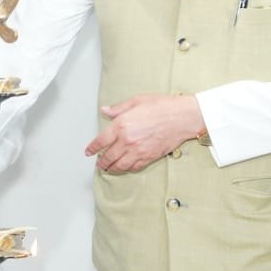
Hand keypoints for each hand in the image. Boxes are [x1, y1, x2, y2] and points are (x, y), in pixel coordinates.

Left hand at [85, 94, 203, 173]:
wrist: (182, 117)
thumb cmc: (162, 106)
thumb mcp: (136, 101)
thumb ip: (118, 108)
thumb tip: (105, 110)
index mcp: (122, 125)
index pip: (101, 141)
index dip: (93, 148)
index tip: (89, 151)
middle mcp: (128, 140)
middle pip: (108, 156)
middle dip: (101, 161)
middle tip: (98, 163)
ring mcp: (139, 151)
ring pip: (120, 165)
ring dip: (111, 168)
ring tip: (108, 168)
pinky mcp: (149, 157)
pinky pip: (134, 167)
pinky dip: (127, 169)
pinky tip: (124, 167)